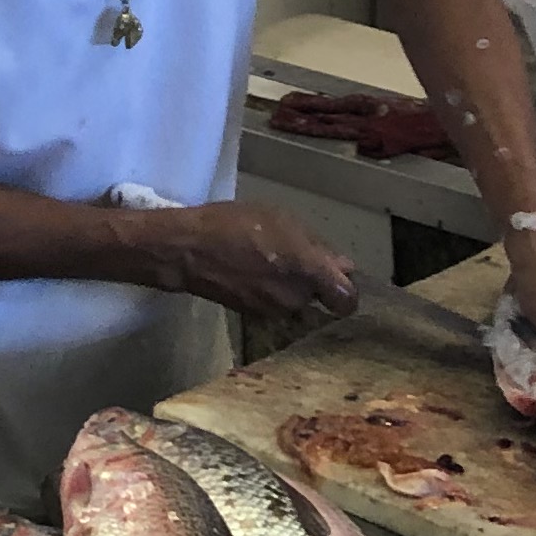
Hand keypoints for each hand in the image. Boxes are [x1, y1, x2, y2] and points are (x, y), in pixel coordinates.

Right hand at [153, 198, 359, 323]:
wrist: (189, 250)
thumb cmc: (236, 225)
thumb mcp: (281, 219)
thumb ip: (316, 246)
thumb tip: (342, 266)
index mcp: (310, 272)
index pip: (347, 301)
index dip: (346, 290)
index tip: (336, 277)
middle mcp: (297, 299)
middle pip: (319, 299)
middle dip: (312, 283)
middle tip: (293, 260)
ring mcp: (274, 311)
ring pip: (296, 302)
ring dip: (289, 287)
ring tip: (268, 263)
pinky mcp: (253, 315)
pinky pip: (274, 304)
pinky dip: (269, 292)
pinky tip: (252, 272)